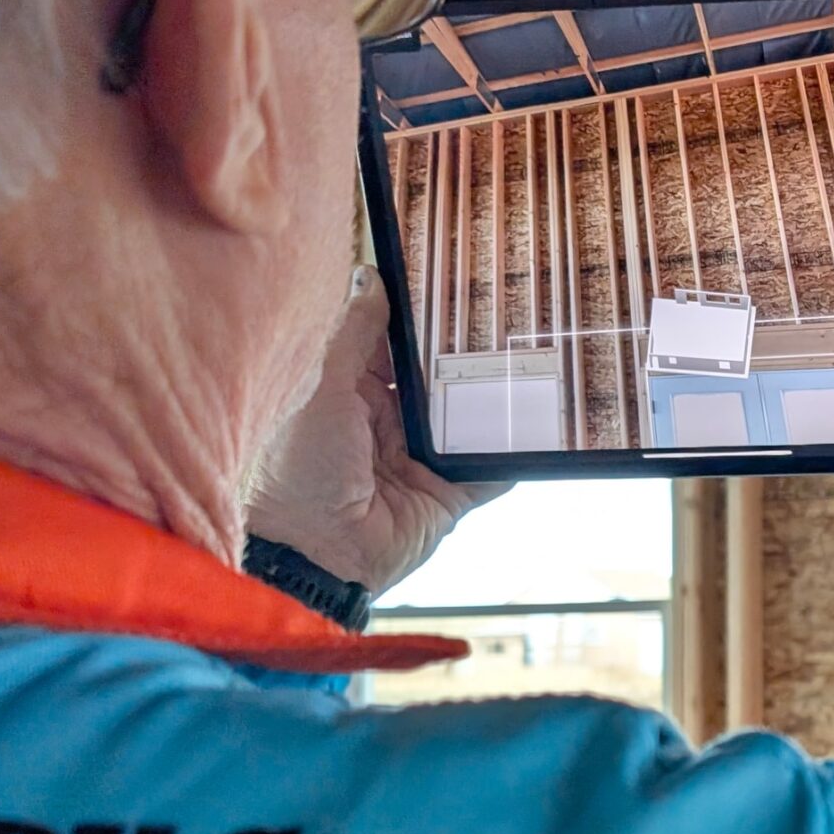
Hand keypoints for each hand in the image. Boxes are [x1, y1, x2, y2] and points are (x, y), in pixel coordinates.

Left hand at [246, 268, 502, 593]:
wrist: (311, 556)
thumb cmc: (293, 470)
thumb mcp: (320, 387)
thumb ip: (353, 335)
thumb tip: (370, 277)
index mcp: (348, 392)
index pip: (390, 342)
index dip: (416, 314)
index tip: (447, 277)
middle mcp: (385, 422)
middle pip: (436, 377)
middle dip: (464, 351)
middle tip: (503, 310)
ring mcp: (419, 459)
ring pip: (467, 417)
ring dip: (493, 396)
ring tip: (532, 356)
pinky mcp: (447, 495)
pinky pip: (490, 469)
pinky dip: (512, 452)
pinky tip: (540, 424)